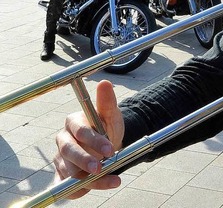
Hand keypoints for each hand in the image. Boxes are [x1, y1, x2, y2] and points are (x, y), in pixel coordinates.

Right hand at [53, 80, 124, 197]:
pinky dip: (80, 190)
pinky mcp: (61, 176)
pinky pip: (66, 186)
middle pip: (69, 152)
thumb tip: (105, 83)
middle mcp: (63, 141)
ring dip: (90, 179)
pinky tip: (95, 189)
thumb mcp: (111, 115)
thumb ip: (107, 102)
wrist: (108, 146)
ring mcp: (60, 159)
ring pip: (69, 171)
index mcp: (73, 123)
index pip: (80, 131)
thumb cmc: (107, 128)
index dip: (95, 140)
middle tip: (101, 167)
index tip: (110, 148)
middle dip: (85, 161)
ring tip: (112, 180)